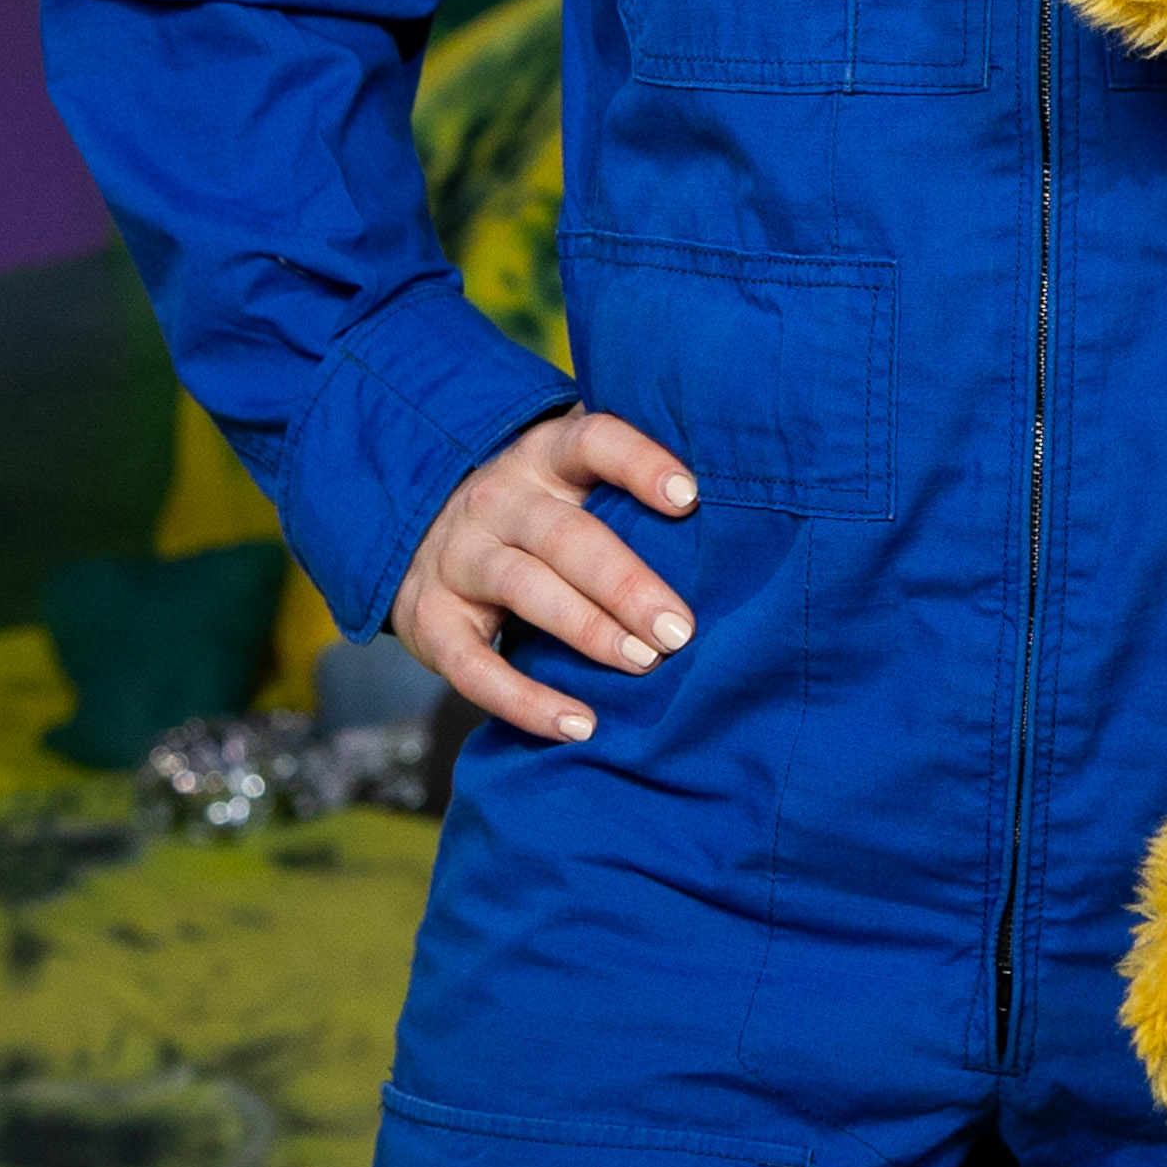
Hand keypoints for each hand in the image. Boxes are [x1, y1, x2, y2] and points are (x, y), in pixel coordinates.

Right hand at [392, 409, 702, 743]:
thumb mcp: (573, 480)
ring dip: (586, 629)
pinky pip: (472, 665)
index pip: (593, 442)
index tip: (690, 497)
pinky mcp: (429, 620)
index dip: (639, 464)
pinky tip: (579, 724)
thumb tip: (746, 510)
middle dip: (626, 583)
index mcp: (545, 458)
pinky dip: (524, 700)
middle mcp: (498, 500)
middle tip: (680, 629)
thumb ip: (634, 485)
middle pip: (564, 535)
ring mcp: (458, 558)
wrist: (420, 534)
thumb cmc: (539, 513)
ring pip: (524, 588)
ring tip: (643, 663)